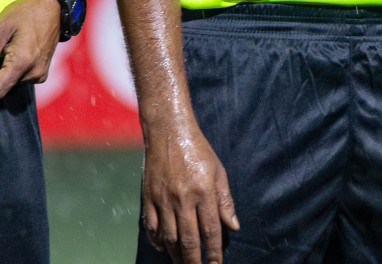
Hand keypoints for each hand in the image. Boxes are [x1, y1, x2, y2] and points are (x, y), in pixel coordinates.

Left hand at [0, 0, 61, 97]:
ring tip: (3, 50)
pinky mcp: (42, 72)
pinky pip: (20, 79)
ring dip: (0, 72)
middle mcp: (33, 73)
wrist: (52, 7)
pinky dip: (11, 71)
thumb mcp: (2, 27)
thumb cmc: (26, 12)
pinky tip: (12, 54)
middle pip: (2, 87)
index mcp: (22, 62)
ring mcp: (39, 74)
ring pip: (10, 83)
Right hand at [142, 119, 239, 263]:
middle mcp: (183, 199)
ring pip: (169, 238)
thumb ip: (225, 200)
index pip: (210, 231)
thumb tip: (233, 226)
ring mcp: (163, 200)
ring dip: (176, 254)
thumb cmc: (198, 150)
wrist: (169, 131)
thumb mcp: (218, 171)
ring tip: (182, 263)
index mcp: (203, 192)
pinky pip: (151, 227)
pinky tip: (163, 247)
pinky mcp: (148, 197)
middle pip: (188, 240)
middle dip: (194, 261)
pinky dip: (157, 240)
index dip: (213, 253)